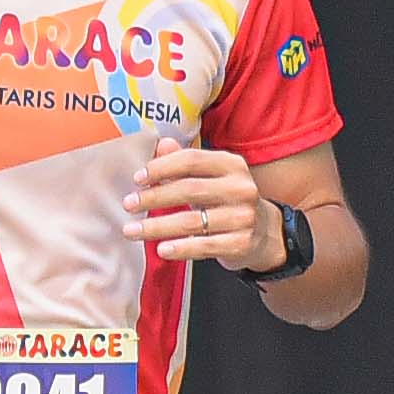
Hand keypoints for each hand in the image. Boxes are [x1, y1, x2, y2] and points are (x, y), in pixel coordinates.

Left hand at [127, 142, 275, 266]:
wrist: (265, 233)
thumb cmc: (228, 201)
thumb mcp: (212, 176)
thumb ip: (186, 161)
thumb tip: (161, 144)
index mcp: (232, 165)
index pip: (191, 160)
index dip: (161, 168)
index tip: (138, 179)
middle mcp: (241, 188)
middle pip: (189, 190)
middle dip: (154, 198)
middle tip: (129, 205)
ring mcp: (243, 217)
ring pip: (192, 222)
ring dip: (157, 227)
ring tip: (132, 230)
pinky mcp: (241, 243)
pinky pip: (205, 246)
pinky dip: (181, 248)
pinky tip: (161, 249)